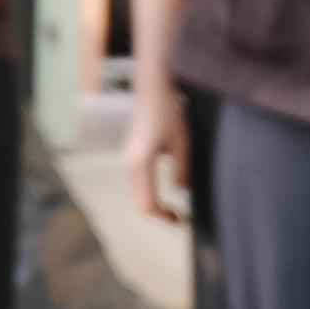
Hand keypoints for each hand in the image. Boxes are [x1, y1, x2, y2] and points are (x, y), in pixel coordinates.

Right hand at [121, 78, 188, 221]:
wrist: (152, 88)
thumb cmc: (168, 112)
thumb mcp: (181, 143)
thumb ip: (181, 171)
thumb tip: (182, 192)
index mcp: (140, 165)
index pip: (149, 203)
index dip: (164, 216)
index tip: (182, 220)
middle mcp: (129, 165)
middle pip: (140, 202)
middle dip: (158, 214)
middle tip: (178, 218)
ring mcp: (127, 161)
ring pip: (137, 194)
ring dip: (153, 205)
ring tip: (172, 209)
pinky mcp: (130, 155)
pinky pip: (137, 184)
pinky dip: (148, 194)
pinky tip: (162, 193)